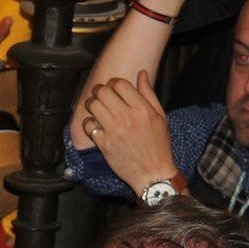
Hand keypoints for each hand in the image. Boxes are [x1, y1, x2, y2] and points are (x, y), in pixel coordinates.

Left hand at [80, 70, 179, 196]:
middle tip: (101, 95)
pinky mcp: (104, 145)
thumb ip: (149, 94)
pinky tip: (94, 124)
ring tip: (96, 107)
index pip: (119, 84)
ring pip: (93, 106)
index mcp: (142, 109)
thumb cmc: (158, 145)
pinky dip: (88, 122)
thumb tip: (141, 73)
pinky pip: (88, 126)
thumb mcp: (160, 117)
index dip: (113, 82)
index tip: (112, 87)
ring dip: (91, 104)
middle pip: (103, 92)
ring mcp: (114, 131)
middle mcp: (127, 118)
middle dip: (99, 90)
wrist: (153, 173)